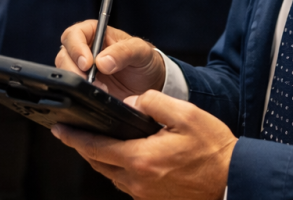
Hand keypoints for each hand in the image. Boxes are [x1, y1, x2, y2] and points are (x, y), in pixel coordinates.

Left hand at [52, 90, 236, 199]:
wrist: (232, 181)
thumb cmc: (213, 150)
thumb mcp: (186, 114)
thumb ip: (154, 103)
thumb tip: (133, 102)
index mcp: (141, 158)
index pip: (96, 147)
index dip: (74, 137)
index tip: (60, 129)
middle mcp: (137, 181)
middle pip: (98, 163)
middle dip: (84, 147)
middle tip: (74, 132)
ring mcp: (144, 194)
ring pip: (111, 175)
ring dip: (102, 159)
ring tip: (98, 142)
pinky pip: (127, 184)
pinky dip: (120, 169)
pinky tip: (126, 157)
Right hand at [56, 20, 164, 100]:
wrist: (150, 85)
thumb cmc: (145, 60)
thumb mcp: (141, 51)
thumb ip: (124, 52)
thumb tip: (102, 62)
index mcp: (95, 33)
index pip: (74, 34)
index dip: (76, 48)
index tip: (87, 64)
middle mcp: (84, 50)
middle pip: (65, 55)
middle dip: (74, 70)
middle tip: (91, 81)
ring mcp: (82, 70)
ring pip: (65, 73)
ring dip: (79, 83)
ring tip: (101, 89)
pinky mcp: (84, 87)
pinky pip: (73, 89)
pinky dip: (81, 94)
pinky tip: (97, 96)